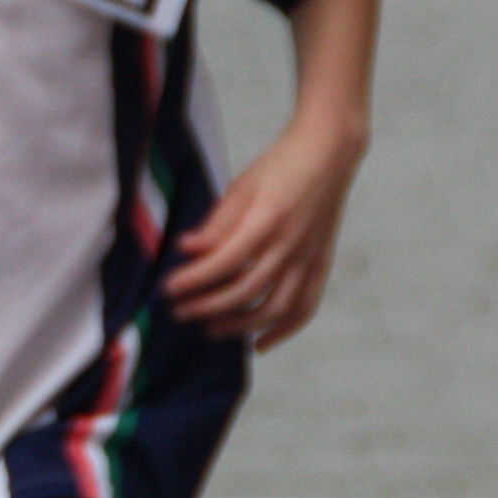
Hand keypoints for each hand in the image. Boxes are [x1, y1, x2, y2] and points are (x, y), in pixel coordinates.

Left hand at [162, 120, 363, 347]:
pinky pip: (304, 308)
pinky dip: (283, 331)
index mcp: (267, 221)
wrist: (328, 154)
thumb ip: (216, 224)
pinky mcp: (320, 265)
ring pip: (275, 308)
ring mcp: (308, 259)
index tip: (169, 288)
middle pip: (245, 291)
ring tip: (211, 328)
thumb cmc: (280, 166)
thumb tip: (185, 250)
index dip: (194, 280)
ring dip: (240, 325)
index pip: (224, 263)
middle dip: (207, 307)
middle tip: (180, 311)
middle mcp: (290, 245)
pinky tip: (259, 344)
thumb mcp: (242, 186)